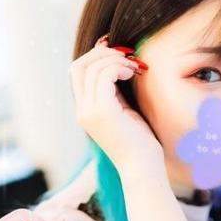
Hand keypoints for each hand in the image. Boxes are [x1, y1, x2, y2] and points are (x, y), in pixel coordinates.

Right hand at [69, 37, 164, 171]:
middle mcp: (82, 111)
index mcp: (85, 111)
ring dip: (115, 59)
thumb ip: (115, 91)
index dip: (95, 56)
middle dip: (102, 53)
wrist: (142, 168)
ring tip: (134, 66)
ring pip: (91, 67)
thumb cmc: (140, 143)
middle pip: (79, 65)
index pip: (78, 72)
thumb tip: (118, 64)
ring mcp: (89, 111)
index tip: (118, 52)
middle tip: (127, 55)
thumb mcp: (124, 111)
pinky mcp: (102, 112)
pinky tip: (132, 72)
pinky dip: (118, 67)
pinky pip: (104, 75)